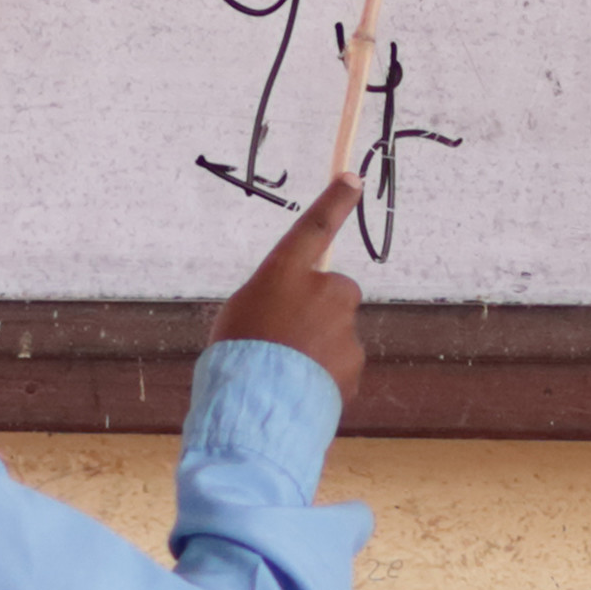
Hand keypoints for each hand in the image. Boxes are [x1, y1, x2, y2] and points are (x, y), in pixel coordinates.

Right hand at [216, 178, 366, 403]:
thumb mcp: (241, 314)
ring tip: (286, 373)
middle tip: (288, 337)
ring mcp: (343, 326)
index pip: (314, 227)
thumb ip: (274, 301)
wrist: (256, 410)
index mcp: (284, 273)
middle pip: (335, 291)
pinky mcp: (355, 361)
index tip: (352, 179)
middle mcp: (322, 290)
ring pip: (338, 332)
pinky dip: (326, 375)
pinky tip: (300, 391)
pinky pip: (342, 364)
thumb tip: (295, 311)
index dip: (334, 202)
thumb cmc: (235, 358)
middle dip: (322, 310)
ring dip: (320, 348)